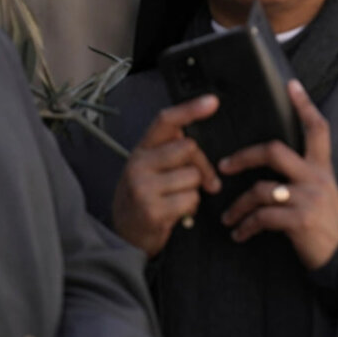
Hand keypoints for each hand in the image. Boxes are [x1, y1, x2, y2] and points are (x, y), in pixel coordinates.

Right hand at [112, 95, 220, 256]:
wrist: (124, 234)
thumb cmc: (144, 197)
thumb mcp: (150, 168)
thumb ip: (169, 150)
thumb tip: (195, 141)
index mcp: (142, 149)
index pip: (166, 121)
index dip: (190, 109)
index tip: (212, 102)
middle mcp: (139, 164)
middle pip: (189, 148)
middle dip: (200, 165)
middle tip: (194, 180)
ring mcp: (144, 187)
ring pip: (193, 176)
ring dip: (194, 190)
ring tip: (176, 199)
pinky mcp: (153, 210)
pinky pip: (192, 199)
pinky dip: (191, 208)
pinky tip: (175, 213)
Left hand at [219, 80, 337, 269]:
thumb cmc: (327, 222)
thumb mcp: (324, 191)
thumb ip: (304, 173)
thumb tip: (275, 162)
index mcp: (322, 167)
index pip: (317, 128)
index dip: (305, 105)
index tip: (291, 85)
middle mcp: (316, 178)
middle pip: (275, 151)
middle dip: (244, 156)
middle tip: (224, 165)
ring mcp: (308, 199)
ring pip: (261, 189)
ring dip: (238, 205)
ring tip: (228, 217)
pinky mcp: (299, 221)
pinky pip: (263, 217)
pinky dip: (246, 226)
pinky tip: (239, 233)